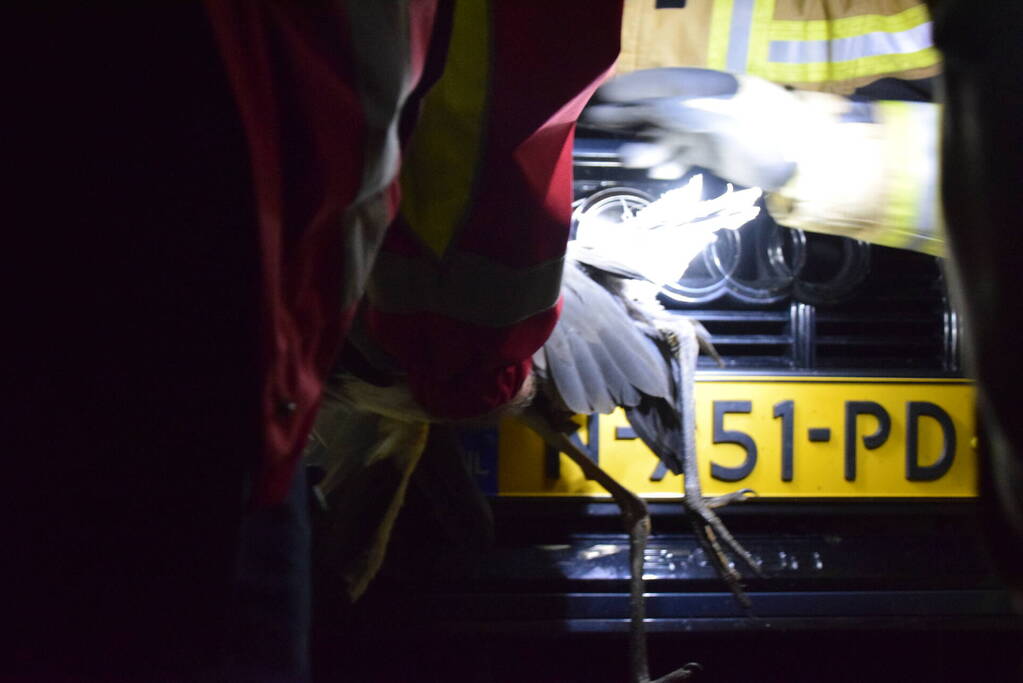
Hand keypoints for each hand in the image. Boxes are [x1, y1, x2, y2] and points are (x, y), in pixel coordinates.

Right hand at [585, 68, 834, 190]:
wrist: (805, 162)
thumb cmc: (771, 129)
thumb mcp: (728, 112)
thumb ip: (688, 110)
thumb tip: (649, 110)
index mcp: (707, 86)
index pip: (660, 84)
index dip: (631, 89)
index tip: (602, 97)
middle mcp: (701, 106)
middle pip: (655, 109)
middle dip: (627, 116)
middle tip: (594, 122)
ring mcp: (704, 132)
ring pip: (662, 137)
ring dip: (645, 147)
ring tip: (633, 157)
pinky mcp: (709, 157)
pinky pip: (677, 158)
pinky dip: (664, 164)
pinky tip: (657, 170)